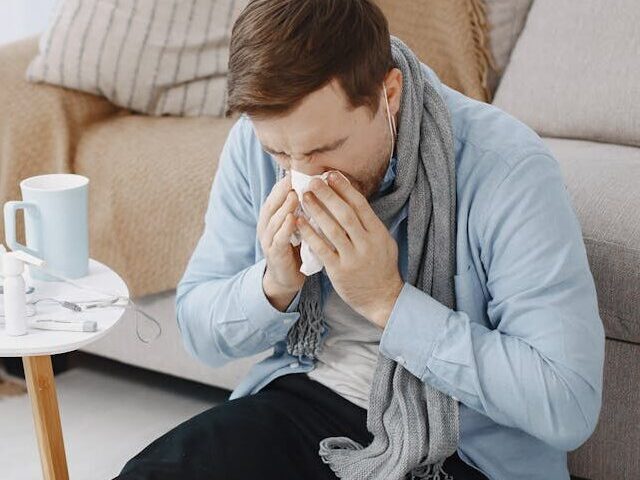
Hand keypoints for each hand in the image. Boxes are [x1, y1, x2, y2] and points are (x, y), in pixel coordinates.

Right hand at [257, 172, 304, 309]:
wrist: (287, 277)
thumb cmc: (297, 247)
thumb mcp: (300, 224)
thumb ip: (304, 207)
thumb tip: (319, 185)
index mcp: (273, 216)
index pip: (278, 195)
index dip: (287, 182)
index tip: (299, 170)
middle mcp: (267, 226)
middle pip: (273, 203)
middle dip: (283, 190)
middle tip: (296, 178)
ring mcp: (269, 240)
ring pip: (274, 220)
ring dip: (284, 207)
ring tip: (295, 195)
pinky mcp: (274, 254)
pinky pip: (279, 239)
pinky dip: (284, 228)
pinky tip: (292, 220)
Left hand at [296, 171, 403, 327]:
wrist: (383, 299)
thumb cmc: (381, 267)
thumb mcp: (384, 242)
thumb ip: (370, 224)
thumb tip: (353, 200)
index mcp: (378, 233)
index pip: (360, 205)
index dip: (345, 188)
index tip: (331, 175)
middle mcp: (366, 243)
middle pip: (345, 213)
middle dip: (328, 195)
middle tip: (313, 181)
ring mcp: (353, 257)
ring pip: (332, 228)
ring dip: (316, 210)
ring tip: (304, 196)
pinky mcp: (339, 270)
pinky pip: (322, 249)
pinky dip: (310, 234)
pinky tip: (299, 222)